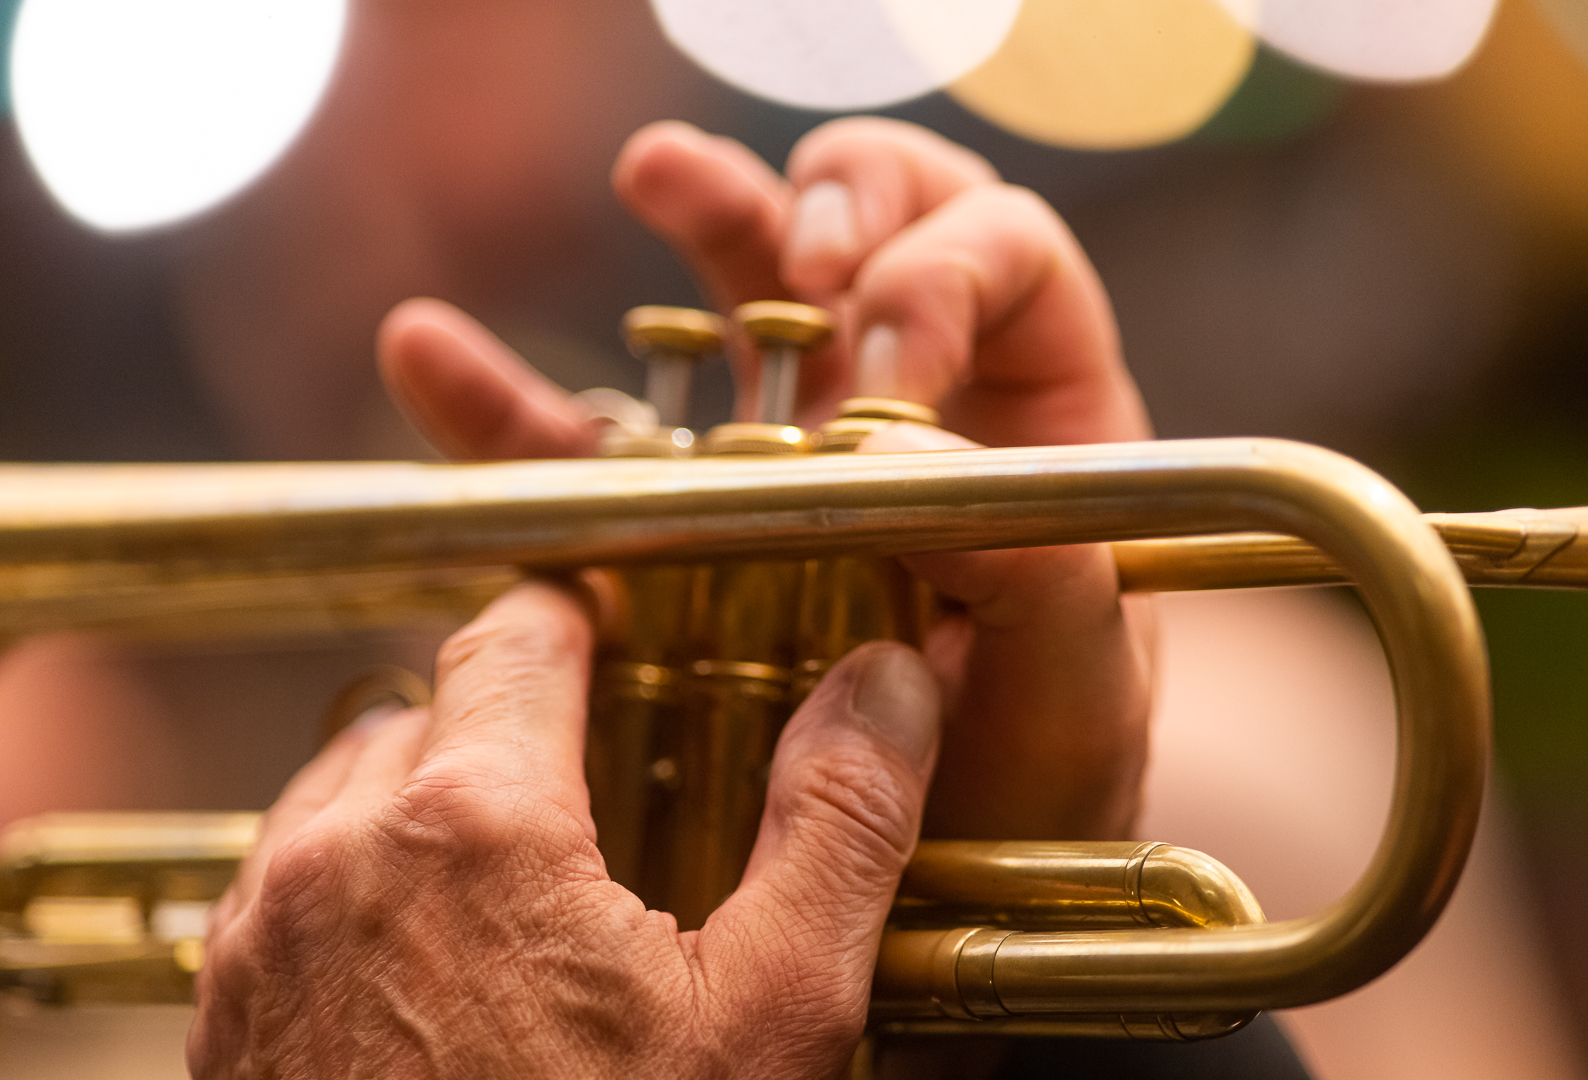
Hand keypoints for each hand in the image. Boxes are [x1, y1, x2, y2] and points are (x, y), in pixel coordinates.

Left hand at [189, 582, 940, 1077]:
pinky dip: (359, 880)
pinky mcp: (226, 1007)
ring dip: (429, 799)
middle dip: (516, 726)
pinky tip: (438, 961)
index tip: (619, 638)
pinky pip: (289, 876)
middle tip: (599, 795)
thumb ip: (839, 822)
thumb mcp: (772, 1014)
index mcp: (473, 821)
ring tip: (520, 883)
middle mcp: (338, 853)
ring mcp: (263, 932)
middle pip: (436, 705)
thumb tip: (893, 679)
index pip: (518, 630)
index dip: (580, 620)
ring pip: (351, 783)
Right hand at [377, 117, 1152, 839]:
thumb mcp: (1073, 709)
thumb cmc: (1039, 808)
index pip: (1004, 257)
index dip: (946, 273)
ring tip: (654, 174)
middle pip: (878, 235)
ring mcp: (794, 456)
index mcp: (1037, 425)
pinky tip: (436, 353)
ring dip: (701, 217)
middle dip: (830, 203)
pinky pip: (597, 445)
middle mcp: (915, 416)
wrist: (939, 903)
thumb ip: (1052, 591)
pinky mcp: (683, 526)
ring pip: (742, 298)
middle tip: (801, 250)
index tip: (888, 369)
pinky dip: (519, 403)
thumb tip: (934, 474)